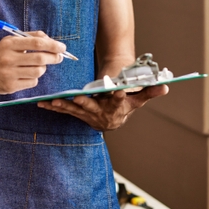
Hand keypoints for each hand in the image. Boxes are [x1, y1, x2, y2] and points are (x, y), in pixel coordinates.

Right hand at [0, 32, 66, 94]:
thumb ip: (32, 37)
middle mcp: (8, 58)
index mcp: (9, 44)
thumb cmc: (3, 53)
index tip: (62, 47)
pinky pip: (33, 82)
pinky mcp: (10, 86)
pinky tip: (26, 74)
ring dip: (43, 68)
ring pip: (38, 71)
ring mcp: (9, 74)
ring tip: (38, 65)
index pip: (36, 43)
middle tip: (59, 57)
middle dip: (54, 57)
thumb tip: (51, 41)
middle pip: (40, 58)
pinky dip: (34, 77)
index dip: (53, 45)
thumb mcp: (13, 41)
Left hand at [37, 84, 168, 130]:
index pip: (120, 101)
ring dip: (63, 105)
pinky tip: (42, 103)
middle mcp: (102, 113)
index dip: (120, 95)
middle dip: (85, 102)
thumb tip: (166, 86)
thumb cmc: (125, 107)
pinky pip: (65, 111)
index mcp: (117, 108)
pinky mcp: (78, 114)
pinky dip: (54, 107)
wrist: (112, 122)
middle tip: (79, 97)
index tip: (120, 89)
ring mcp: (88, 115)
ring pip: (75, 110)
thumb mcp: (138, 100)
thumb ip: (149, 92)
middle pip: (93, 107)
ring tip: (53, 101)